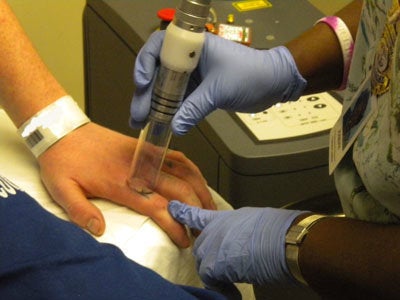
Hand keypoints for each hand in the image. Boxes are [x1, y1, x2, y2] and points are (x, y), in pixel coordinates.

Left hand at [38, 122, 215, 247]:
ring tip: (209, 206)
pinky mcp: (146, 148)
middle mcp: (139, 169)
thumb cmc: (64, 159)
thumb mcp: (62, 188)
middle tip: (204, 227)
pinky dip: (192, 169)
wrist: (64, 129)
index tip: (185, 239)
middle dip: (196, 211)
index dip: (175, 225)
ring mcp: (146, 156)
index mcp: (121, 183)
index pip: (158, 207)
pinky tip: (197, 180)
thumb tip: (99, 230)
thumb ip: (80, 211)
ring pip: (183, 172)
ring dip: (199, 190)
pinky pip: (176, 157)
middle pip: (179, 191)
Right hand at [130, 31, 305, 133]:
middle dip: (146, 93)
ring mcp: (192, 76)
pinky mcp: (198, 91)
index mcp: (194, 46)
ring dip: (152, 105)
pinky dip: (168, 112)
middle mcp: (189, 59)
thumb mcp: (220, 90)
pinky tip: (158, 123)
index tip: (143, 82)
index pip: (159, 46)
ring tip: (140, 122)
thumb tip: (175, 126)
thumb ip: (196, 108)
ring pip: (166, 88)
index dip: (146, 62)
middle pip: (158, 72)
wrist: (274, 83)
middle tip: (138, 113)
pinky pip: (178, 101)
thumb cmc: (252, 74)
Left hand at [168, 200, 305, 285]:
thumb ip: (235, 228)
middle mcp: (212, 231)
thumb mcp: (252, 220)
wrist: (284, 240)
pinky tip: (233, 292)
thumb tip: (235, 238)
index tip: (171, 207)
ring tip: (233, 279)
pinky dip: (222, 288)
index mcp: (222, 218)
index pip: (196, 214)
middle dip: (212, 257)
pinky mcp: (214, 266)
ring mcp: (211, 247)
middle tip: (229, 265)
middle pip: (200, 247)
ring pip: (204, 264)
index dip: (182, 212)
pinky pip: (210, 280)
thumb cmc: (276, 229)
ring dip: (217, 272)